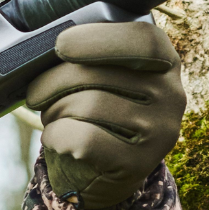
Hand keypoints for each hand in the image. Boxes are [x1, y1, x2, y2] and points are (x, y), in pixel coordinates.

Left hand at [27, 21, 185, 209]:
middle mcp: (171, 95)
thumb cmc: (98, 110)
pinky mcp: (139, 163)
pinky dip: (56, 136)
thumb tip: (46, 44)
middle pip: (99, 74)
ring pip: (87, 106)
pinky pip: (83, 139)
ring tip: (52, 115)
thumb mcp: (107, 76)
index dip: (99, 38)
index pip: (143, 40)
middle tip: (37, 92)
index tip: (62, 44)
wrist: (105, 170)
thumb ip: (93, 53)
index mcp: (166, 63)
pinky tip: (56, 138)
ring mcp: (159, 132)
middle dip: (54, 81)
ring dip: (53, 111)